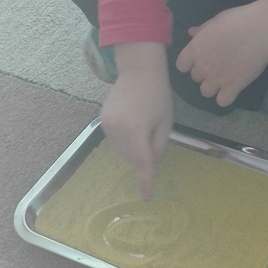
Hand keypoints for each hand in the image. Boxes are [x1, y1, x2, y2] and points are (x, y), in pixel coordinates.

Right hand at [100, 42, 172, 199]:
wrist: (138, 70)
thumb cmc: (157, 94)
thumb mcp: (165, 122)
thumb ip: (158, 147)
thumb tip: (150, 166)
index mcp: (135, 130)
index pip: (142, 162)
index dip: (145, 182)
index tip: (147, 197)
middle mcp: (116, 130)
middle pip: (132, 157)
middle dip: (144, 156)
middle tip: (155, 135)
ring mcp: (106, 126)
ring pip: (123, 151)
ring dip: (135, 149)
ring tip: (144, 125)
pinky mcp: (102, 121)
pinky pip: (116, 141)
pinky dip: (126, 141)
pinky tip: (134, 124)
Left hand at [175, 0, 267, 106]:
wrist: (260, 31)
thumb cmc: (237, 21)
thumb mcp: (215, 21)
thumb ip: (202, 31)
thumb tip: (191, 33)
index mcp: (195, 50)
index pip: (181, 65)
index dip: (190, 62)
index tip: (199, 58)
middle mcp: (202, 67)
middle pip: (195, 77)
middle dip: (205, 71)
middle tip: (219, 63)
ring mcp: (216, 80)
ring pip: (205, 91)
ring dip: (212, 86)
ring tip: (224, 77)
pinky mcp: (232, 88)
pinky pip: (222, 101)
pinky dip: (226, 97)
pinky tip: (232, 89)